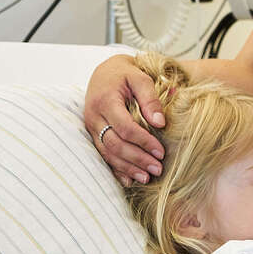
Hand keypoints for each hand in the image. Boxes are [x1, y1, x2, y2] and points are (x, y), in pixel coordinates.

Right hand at [83, 54, 165, 185]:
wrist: (105, 73)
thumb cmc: (125, 74)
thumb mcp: (140, 78)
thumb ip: (150, 99)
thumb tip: (160, 124)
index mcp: (105, 101)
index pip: (125, 127)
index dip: (143, 141)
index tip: (161, 152)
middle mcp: (94, 116)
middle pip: (114, 144)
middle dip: (137, 159)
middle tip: (157, 169)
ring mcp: (91, 128)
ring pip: (107, 153)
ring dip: (127, 168)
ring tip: (147, 178)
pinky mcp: (93, 135)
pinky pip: (102, 156)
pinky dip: (116, 169)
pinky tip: (129, 180)